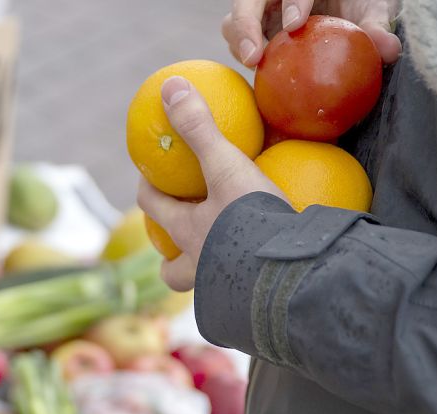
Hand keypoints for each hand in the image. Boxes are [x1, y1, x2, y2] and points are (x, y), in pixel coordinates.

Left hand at [137, 76, 288, 291]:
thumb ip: (200, 128)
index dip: (149, 190)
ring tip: (224, 265)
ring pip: (206, 288)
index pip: (154, 208)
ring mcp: (226, 292)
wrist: (288, 277)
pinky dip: (255, 287)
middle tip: (183, 235)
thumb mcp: (227, 167)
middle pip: (172, 269)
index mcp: (188, 233)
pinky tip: (276, 274)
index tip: (152, 177)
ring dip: (209, 278)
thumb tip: (171, 85)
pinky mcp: (257, 306)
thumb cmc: (250, 221)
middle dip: (171, 257)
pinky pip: (249, 298)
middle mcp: (200, 268)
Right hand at [222, 0, 401, 66]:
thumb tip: (389, 50)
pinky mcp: (254, 29)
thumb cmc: (357, 3)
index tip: (295, 24)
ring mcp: (261, 10)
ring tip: (253, 64)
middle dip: (245, 25)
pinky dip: (243, 54)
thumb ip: (376, 25)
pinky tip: (259, 73)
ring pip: (234, 18)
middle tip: (254, 56)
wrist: (343, 9)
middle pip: (246, 1)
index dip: (291, 1)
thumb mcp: (370, 9)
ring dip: (239, 41)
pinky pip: (238, 40)